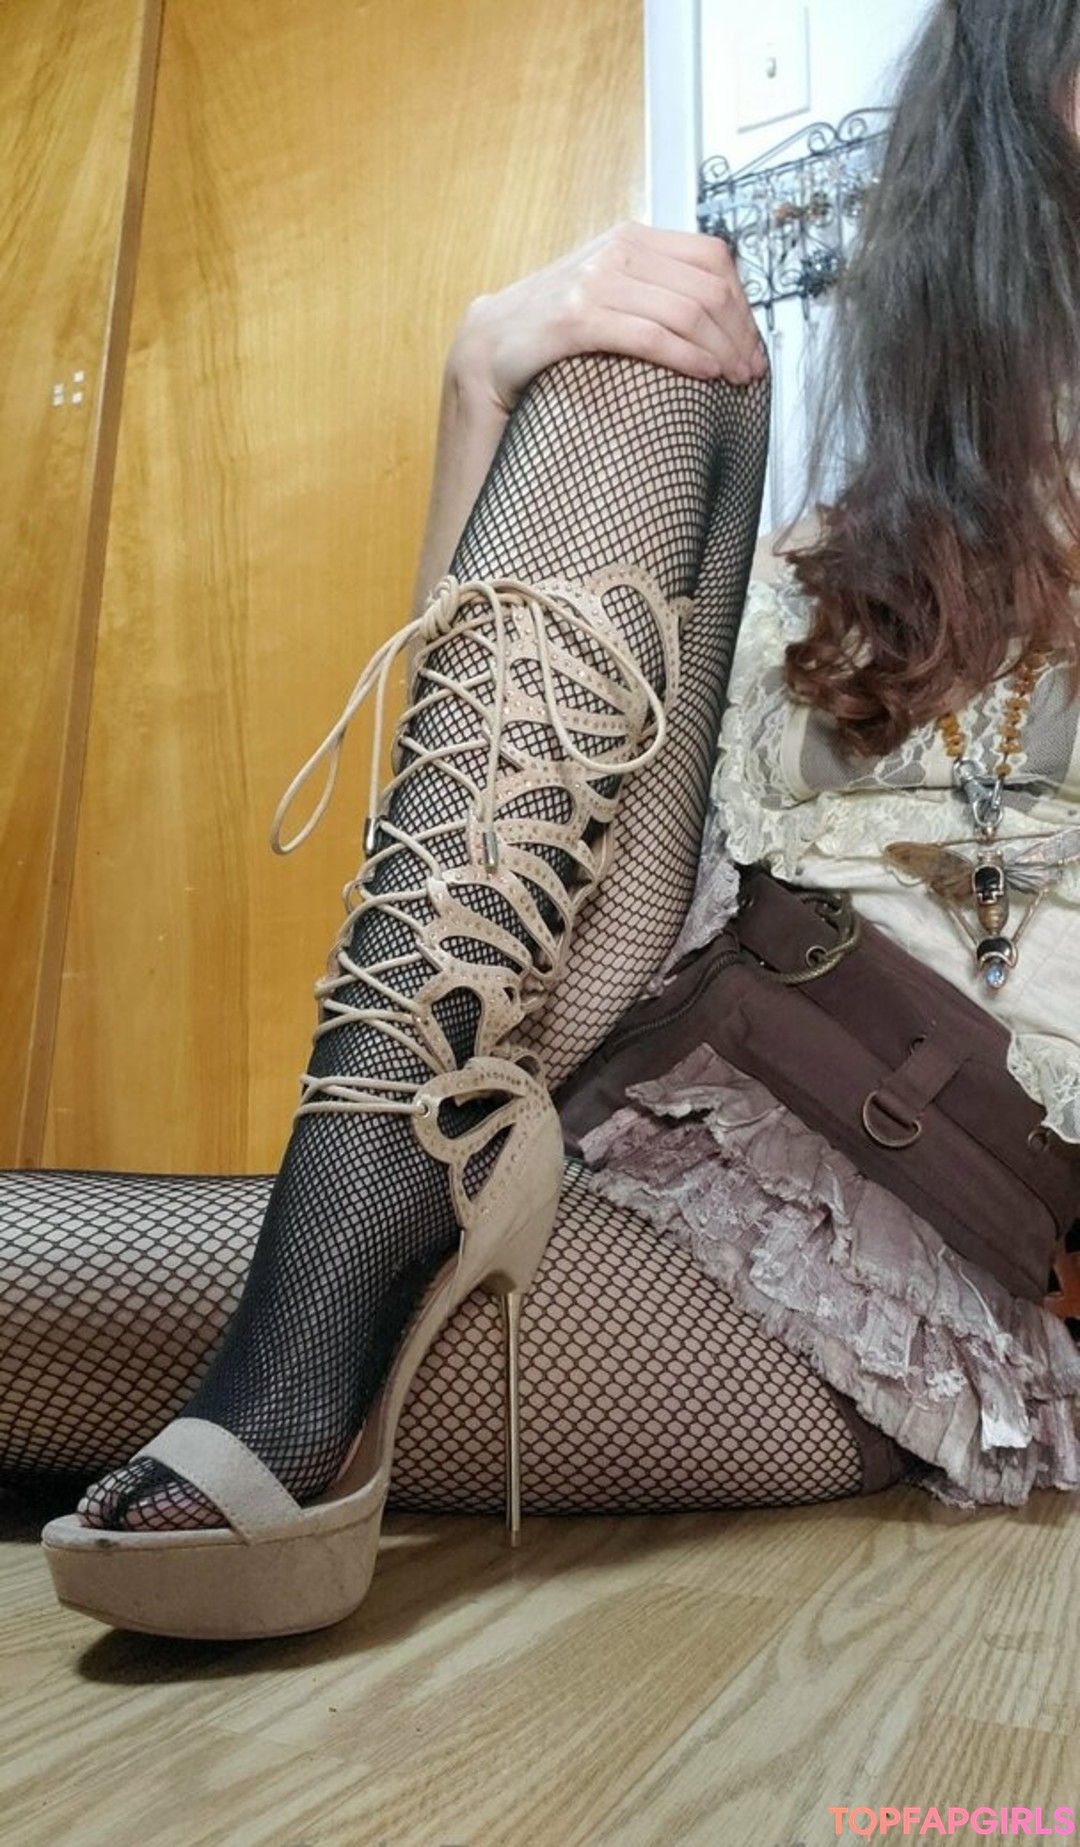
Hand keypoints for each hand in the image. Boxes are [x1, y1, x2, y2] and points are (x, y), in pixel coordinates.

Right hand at [448, 221, 765, 414]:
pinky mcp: (573, 319)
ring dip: (721, 349)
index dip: (743, 303)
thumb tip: (714, 310)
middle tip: (750, 371)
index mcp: (628, 238)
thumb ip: (650, 290)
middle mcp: (613, 250)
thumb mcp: (607, 298)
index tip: (752, 344)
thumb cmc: (550, 335)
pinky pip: (648, 335)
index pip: (711, 258)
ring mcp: (592, 281)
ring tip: (734, 380)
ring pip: (684, 310)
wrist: (485, 355)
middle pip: (706, 286)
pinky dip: (686, 356)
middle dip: (739, 333)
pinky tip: (704, 374)